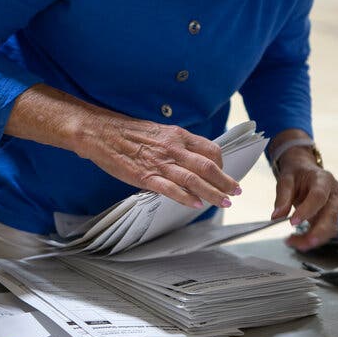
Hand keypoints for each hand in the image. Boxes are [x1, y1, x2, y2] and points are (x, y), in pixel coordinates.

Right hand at [76, 116, 240, 207]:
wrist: (101, 132)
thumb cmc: (127, 132)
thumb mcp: (157, 132)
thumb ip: (174, 144)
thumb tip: (188, 158)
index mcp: (177, 135)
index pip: (210, 149)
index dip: (221, 163)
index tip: (224, 174)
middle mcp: (173, 148)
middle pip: (207, 166)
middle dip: (225, 181)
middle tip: (235, 191)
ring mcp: (160, 163)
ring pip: (193, 179)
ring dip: (212, 192)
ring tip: (224, 202)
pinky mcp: (145, 176)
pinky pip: (170, 188)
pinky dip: (185, 197)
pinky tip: (196, 204)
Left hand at [271, 147, 337, 250]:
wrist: (306, 171)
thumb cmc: (298, 173)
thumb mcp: (286, 179)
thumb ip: (282, 196)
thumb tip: (277, 216)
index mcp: (324, 180)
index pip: (319, 196)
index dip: (307, 210)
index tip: (293, 222)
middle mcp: (334, 194)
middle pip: (331, 216)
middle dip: (318, 232)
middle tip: (302, 243)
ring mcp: (335, 206)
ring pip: (331, 227)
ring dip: (313, 239)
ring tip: (293, 242)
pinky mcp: (331, 217)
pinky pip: (325, 231)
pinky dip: (311, 238)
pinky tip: (297, 241)